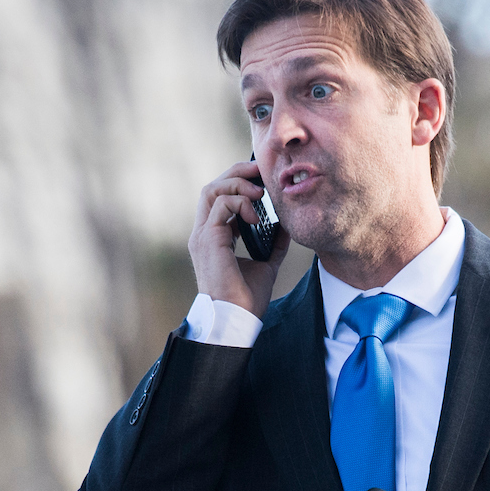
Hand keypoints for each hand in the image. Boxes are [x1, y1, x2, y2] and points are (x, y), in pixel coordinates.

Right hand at [189, 160, 283, 317]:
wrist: (237, 319)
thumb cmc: (247, 299)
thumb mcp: (266, 264)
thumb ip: (273, 244)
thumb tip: (286, 226)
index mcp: (214, 237)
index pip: (220, 198)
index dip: (238, 183)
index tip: (261, 180)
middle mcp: (204, 233)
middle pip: (213, 187)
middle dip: (236, 173)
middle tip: (260, 170)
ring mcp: (203, 235)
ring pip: (212, 190)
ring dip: (238, 184)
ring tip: (259, 194)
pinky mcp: (209, 239)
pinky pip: (221, 205)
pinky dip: (240, 202)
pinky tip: (256, 215)